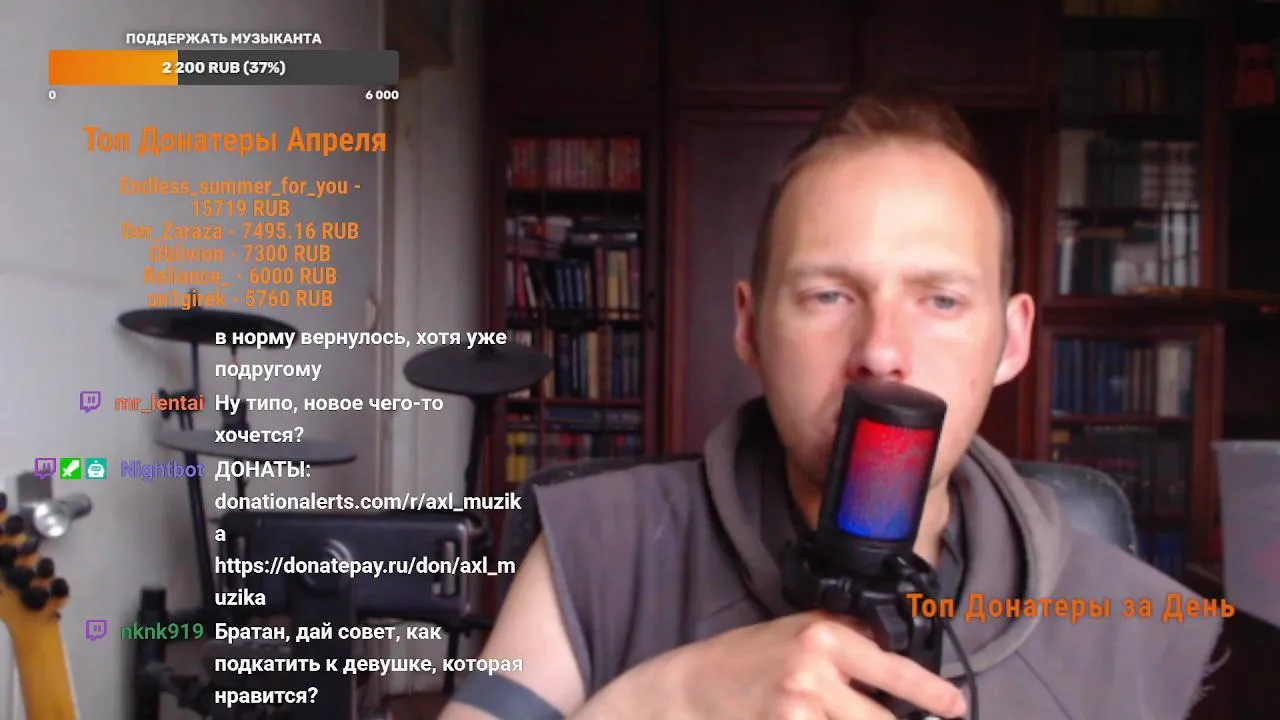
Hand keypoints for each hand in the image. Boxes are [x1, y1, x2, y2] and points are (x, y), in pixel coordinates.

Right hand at [666, 611, 966, 719]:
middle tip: (904, 719)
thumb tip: (893, 652)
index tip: (955, 705)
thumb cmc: (744, 658)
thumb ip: (844, 639)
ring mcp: (800, 709)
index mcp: (824, 636)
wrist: (692, 687)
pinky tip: (813, 719)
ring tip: (834, 714)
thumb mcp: (795, 631)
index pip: (894, 670)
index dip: (932, 693)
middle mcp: (816, 671)